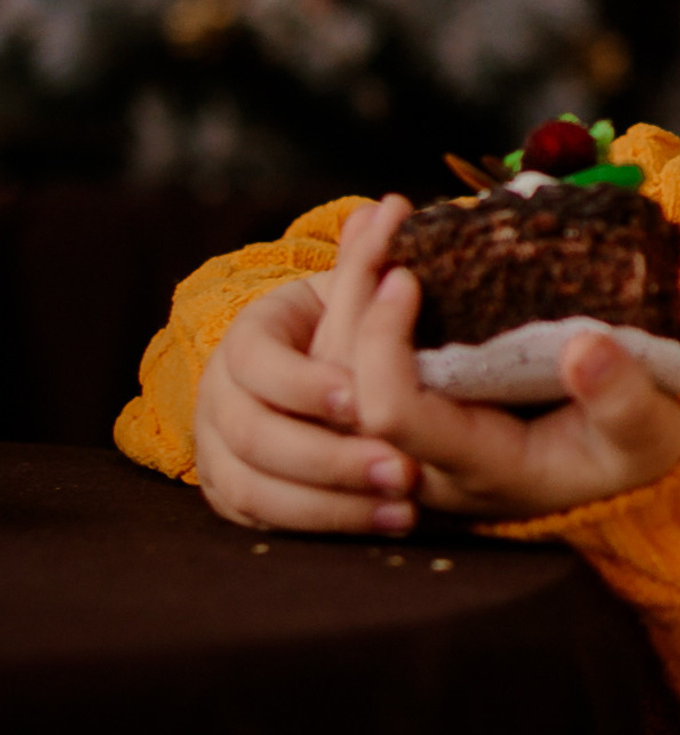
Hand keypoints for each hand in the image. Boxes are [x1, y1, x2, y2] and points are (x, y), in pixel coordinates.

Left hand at [194, 194, 679, 532]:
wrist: (621, 456)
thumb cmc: (632, 447)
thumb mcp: (650, 434)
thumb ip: (623, 401)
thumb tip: (585, 349)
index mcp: (478, 466)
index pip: (393, 415)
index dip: (383, 347)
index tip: (408, 278)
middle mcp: (428, 456)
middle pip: (345, 386)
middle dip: (352, 296)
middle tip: (385, 218)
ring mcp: (417, 430)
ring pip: (341, 368)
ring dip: (350, 286)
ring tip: (379, 216)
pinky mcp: (422, 398)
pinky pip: (362, 352)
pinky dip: (362, 292)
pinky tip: (377, 236)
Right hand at [194, 195, 422, 534]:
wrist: (294, 375)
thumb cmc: (336, 327)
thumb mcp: (348, 294)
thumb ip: (368, 259)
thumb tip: (391, 205)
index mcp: (242, 344)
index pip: (258, 365)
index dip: (306, 384)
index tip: (363, 399)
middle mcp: (218, 402)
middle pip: (258, 438)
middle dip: (331, 457)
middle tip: (402, 469)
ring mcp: (219, 455)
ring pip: (262, 490)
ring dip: (335, 504)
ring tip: (407, 508)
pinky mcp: (238, 499)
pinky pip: (271, 525)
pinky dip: (328, 528)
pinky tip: (388, 528)